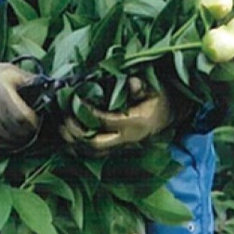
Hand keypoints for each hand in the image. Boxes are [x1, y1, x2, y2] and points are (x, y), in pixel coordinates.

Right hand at [0, 54, 38, 147]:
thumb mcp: (10, 71)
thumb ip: (30, 81)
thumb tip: (53, 87)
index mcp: (0, 95)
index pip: (23, 118)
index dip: (35, 121)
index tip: (39, 116)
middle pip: (20, 132)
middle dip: (31, 130)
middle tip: (34, 122)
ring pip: (12, 141)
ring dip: (22, 137)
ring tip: (24, 126)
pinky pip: (2, 145)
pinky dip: (11, 141)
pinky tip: (13, 130)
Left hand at [60, 78, 174, 154]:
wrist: (172, 112)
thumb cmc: (161, 97)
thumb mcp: (155, 88)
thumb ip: (141, 86)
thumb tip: (131, 82)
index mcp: (135, 123)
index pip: (105, 121)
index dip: (88, 112)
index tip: (75, 98)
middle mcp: (127, 138)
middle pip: (96, 143)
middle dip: (76, 132)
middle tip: (64, 116)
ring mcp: (123, 145)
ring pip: (94, 151)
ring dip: (75, 141)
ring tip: (61, 126)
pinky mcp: (118, 146)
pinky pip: (96, 151)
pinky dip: (80, 145)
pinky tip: (69, 136)